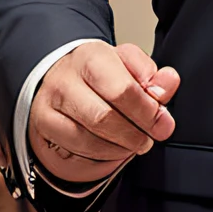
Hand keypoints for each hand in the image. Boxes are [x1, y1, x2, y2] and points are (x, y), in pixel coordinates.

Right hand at [28, 41, 179, 185]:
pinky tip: (114, 148)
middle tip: (150, 138)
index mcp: (91, 57)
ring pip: (88, 139)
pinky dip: (101, 154)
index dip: (147, 112)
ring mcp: (50, 105)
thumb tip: (168, 82)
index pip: (122, 89)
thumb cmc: (99, 71)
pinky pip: (75, 150)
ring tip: (134, 143)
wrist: (61, 74)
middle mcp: (65, 80)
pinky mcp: (44, 126)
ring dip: (119, 147)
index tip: (163, 123)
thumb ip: (151, 75)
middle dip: (134, 134)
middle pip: (104, 118)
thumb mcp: (129, 64)